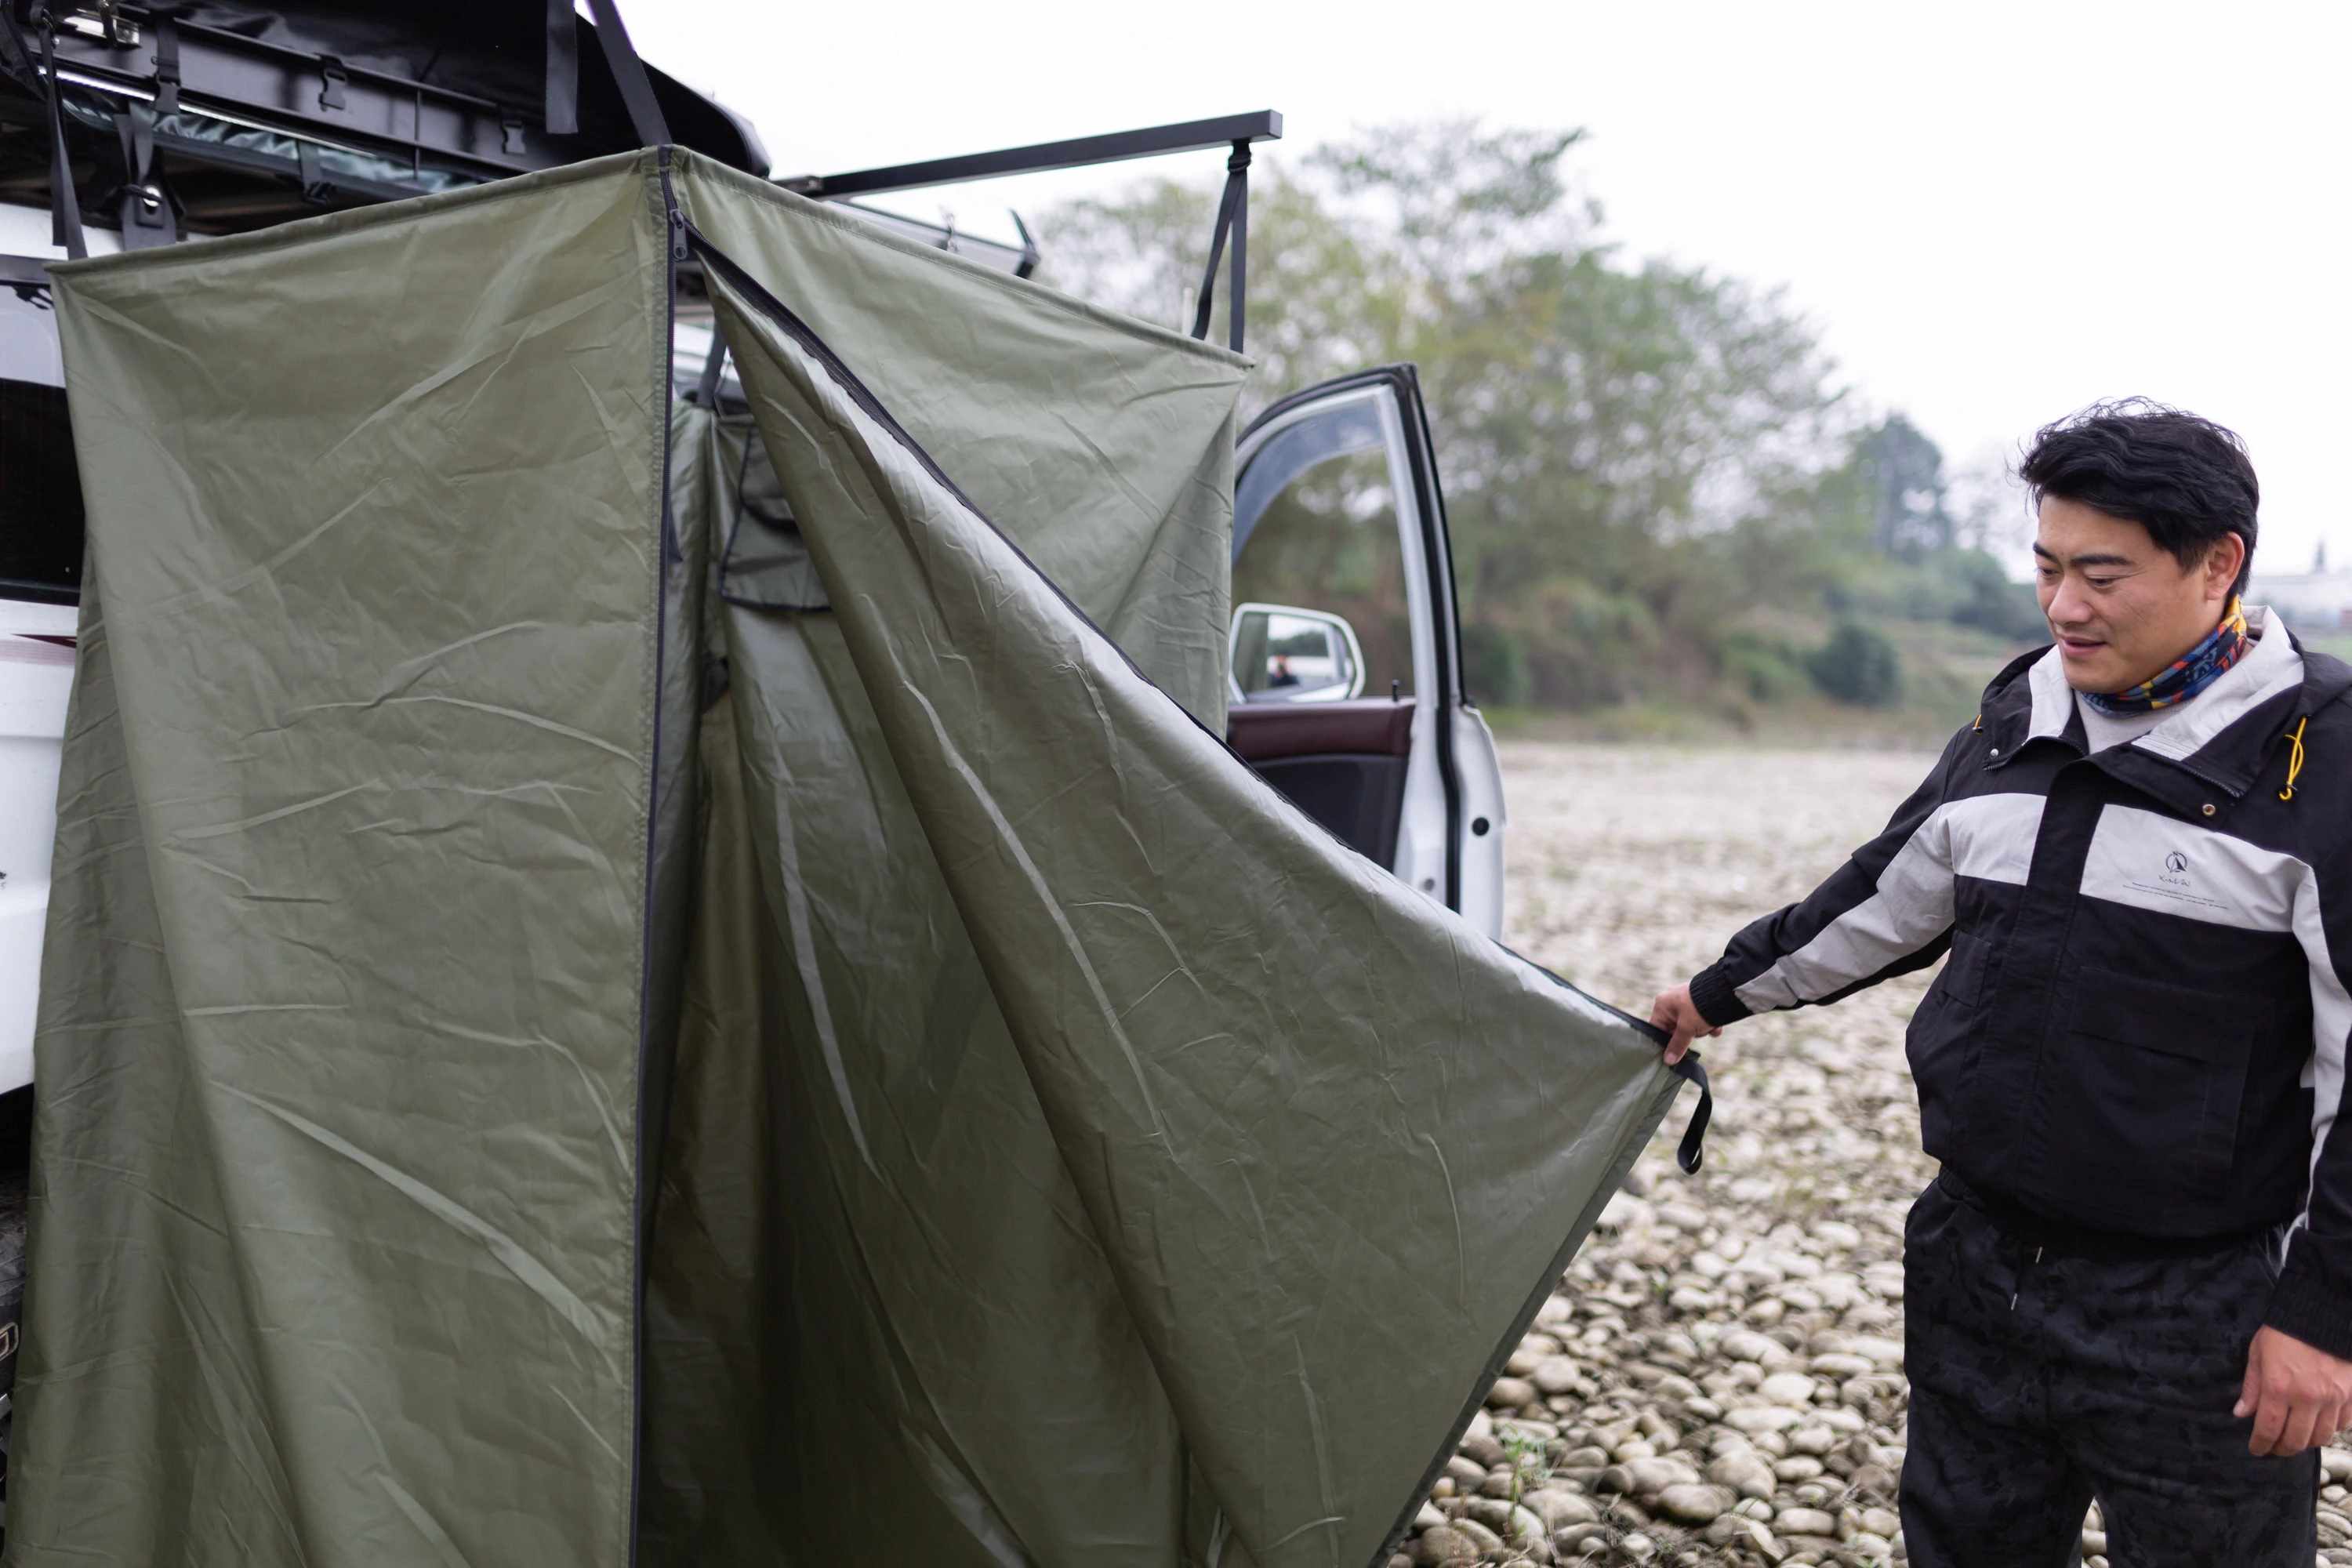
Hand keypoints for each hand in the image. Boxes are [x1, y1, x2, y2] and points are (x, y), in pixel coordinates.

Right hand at [1649, 982, 1720, 1066]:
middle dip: (1689, 1034)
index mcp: (1662, 1005)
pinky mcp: (1700, 1004)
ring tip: (1708, 1025)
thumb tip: (1668, 1062)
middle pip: (1676, 1029)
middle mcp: (1673, 1002)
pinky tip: (1716, 1023)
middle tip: (1696, 1032)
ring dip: (1702, 1030)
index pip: (1657, 1029)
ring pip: (1691, 1026)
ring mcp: (1687, 1002)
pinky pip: (1701, 1020)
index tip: (1672, 1053)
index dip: (1665, 1042)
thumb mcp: (1686, 1029)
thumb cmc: (1698, 1008)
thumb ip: (1677, 1046)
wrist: (1724, 992)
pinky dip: (1709, 1024)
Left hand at [2237, 1325, 2351, 1454]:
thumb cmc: (2284, 1332)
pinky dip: (2330, 1429)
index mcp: (2279, 1387)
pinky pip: (2342, 1425)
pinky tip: (2319, 1424)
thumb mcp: (2258, 1353)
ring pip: (2321, 1437)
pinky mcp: (2351, 1395)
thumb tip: (2242, 1413)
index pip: (2268, 1429)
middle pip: (2297, 1440)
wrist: (2322, 1314)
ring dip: (2307, 1442)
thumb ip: (2251, 1386)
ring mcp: (2333, 1398)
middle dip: (2283, 1449)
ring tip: (2296, 1437)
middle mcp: (2307, 1397)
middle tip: (2275, 1448)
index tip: (2256, 1450)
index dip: (2261, 1445)